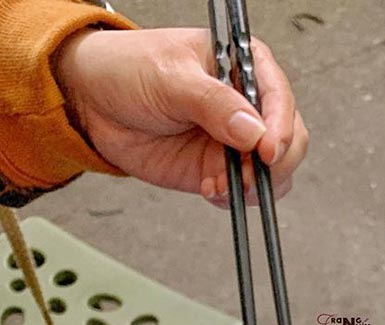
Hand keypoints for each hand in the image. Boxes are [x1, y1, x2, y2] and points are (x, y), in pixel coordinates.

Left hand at [52, 27, 307, 202]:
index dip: (280, 127)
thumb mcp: (170, 78)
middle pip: (289, 140)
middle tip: (246, 174)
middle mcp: (248, 105)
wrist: (95, 104)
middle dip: (272, 164)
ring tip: (219, 184)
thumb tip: (253, 131)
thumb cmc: (130, 71)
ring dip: (254, 186)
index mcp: (244, 66)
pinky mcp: (223, 169)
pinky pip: (248, 193)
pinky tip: (210, 189)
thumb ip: (214, 103)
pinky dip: (236, 199)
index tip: (267, 151)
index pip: (279, 98)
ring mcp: (238, 141)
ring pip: (275, 173)